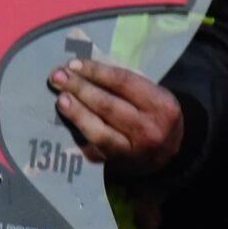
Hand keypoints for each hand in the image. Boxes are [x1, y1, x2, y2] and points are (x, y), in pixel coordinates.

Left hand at [48, 58, 183, 177]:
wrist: (169, 154)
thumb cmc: (154, 114)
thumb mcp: (152, 95)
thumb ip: (124, 84)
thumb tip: (83, 69)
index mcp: (161, 105)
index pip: (123, 83)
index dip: (96, 72)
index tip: (74, 64)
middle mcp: (149, 129)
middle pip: (108, 106)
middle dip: (80, 89)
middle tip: (58, 77)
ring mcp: (132, 151)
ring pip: (99, 132)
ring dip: (77, 114)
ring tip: (61, 99)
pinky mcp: (116, 164)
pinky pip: (93, 149)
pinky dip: (78, 135)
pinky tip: (66, 123)